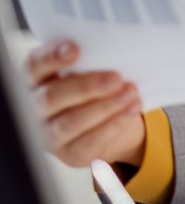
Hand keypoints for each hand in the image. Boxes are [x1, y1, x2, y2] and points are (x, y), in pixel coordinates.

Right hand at [27, 39, 145, 168]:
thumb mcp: (89, 71)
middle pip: (51, 97)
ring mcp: (49, 134)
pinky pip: (91, 141)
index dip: (51, 57)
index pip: (34, 66)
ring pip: (70, 123)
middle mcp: (36, 109)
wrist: (106, 122)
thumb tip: (112, 53)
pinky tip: (131, 109)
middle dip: (86, 87)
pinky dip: (115, 124)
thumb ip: (90, 62)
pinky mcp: (69, 154)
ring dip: (105, 107)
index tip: (75, 49)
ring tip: (131, 92)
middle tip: (116, 78)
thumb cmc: (93, 88)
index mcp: (37, 81)